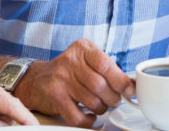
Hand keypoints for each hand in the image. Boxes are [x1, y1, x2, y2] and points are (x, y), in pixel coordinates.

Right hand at [15, 39, 133, 126]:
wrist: (37, 79)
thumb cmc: (69, 70)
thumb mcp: (87, 60)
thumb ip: (108, 69)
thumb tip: (131, 85)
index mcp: (83, 48)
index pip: (106, 65)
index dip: (121, 81)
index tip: (129, 91)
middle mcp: (70, 61)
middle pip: (100, 85)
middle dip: (112, 98)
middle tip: (114, 100)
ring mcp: (61, 79)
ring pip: (91, 101)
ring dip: (101, 108)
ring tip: (100, 106)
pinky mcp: (55, 96)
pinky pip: (77, 116)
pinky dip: (88, 120)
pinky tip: (90, 115)